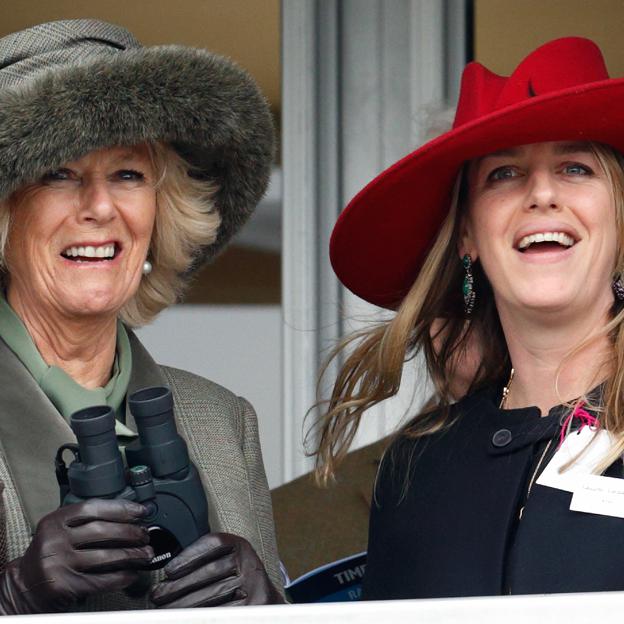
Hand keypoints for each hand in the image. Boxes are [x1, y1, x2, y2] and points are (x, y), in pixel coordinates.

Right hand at [0, 498, 152, 613]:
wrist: (24, 586)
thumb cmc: (50, 554)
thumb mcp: (60, 530)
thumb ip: (84, 521)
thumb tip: (129, 516)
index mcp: (55, 521)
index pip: (93, 508)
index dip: (121, 508)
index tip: (141, 511)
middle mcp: (54, 540)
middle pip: (102, 531)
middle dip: (131, 533)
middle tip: (146, 535)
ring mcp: (58, 563)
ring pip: (105, 556)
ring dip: (132, 555)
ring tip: (145, 554)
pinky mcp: (63, 586)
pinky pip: (101, 580)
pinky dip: (121, 577)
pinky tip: (132, 574)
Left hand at [151, 532, 283, 606]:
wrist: (267, 605)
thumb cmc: (239, 584)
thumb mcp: (229, 562)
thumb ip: (207, 561)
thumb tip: (171, 574)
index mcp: (241, 547)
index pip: (215, 544)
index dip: (189, 555)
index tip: (169, 569)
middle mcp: (250, 563)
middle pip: (209, 573)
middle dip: (178, 586)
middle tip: (157, 595)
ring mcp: (253, 586)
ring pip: (212, 595)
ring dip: (183, 604)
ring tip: (164, 609)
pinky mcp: (254, 606)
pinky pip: (221, 611)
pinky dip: (200, 616)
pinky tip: (185, 617)